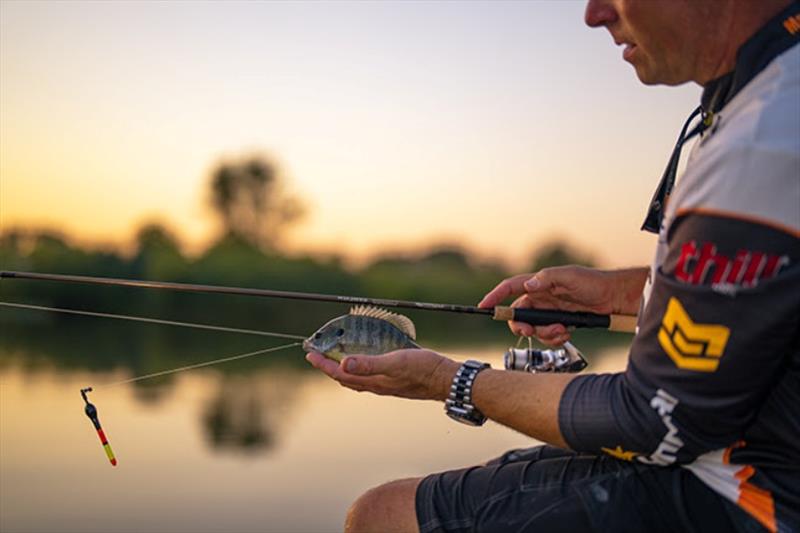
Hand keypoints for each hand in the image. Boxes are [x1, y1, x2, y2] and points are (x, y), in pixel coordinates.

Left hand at [305, 349, 459, 400]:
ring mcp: (386, 385)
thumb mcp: (395, 362)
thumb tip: (343, 364)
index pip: (340, 374)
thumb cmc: (423, 370)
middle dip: (329, 367)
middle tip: (317, 355)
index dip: (323, 365)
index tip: (310, 354)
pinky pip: (370, 376)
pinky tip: (366, 360)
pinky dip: (360, 368)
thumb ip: (370, 364)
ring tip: (336, 357)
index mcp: (373, 381)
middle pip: (345, 378)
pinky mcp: (395, 381)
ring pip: (357, 379)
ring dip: (343, 369)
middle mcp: (376, 385)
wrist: (446, 380)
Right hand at [478, 266, 646, 343]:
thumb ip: (547, 279)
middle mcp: (542, 297)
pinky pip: (549, 335)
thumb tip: (527, 286)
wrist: (615, 299)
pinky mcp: (561, 323)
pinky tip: (567, 332)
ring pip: (535, 328)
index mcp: (539, 284)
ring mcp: (551, 311)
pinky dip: (555, 337)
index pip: (511, 288)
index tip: (484, 306)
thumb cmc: (594, 282)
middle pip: (519, 314)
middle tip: (530, 331)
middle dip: (521, 325)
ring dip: (544, 333)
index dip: (496, 296)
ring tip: (562, 330)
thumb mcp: (570, 276)